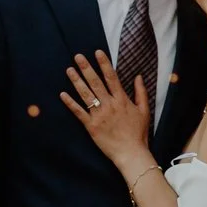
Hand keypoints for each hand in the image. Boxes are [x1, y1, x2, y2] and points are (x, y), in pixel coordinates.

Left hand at [57, 50, 151, 165]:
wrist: (131, 153)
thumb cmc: (138, 133)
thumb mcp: (144, 110)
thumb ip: (141, 92)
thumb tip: (138, 76)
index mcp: (122, 100)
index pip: (111, 77)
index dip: (104, 64)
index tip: (97, 52)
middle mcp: (109, 105)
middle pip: (96, 83)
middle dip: (86, 68)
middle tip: (78, 56)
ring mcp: (99, 115)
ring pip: (86, 95)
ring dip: (76, 81)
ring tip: (69, 70)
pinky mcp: (91, 127)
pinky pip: (79, 113)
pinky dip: (70, 103)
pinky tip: (63, 94)